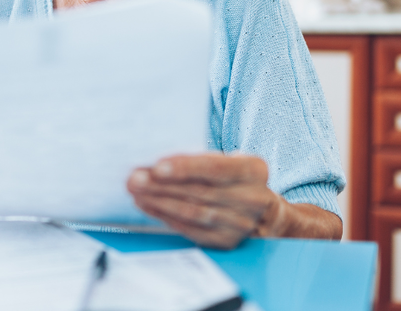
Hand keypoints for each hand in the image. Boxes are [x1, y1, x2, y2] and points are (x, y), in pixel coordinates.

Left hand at [127, 152, 282, 248]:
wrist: (264, 213)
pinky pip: (190, 229)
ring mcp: (240, 224)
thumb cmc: (236, 178)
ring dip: (160, 202)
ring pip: (192, 212)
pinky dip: (166, 217)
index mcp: (254, 170)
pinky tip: (149, 206)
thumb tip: (158, 161)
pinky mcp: (226, 241)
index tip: (157, 167)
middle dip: (162, 185)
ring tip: (137, 192)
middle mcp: (251, 199)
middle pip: (200, 192)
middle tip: (135, 178)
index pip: (216, 168)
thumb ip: (202, 159)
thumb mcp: (230, 160)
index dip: (185, 168)